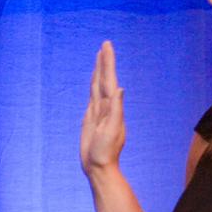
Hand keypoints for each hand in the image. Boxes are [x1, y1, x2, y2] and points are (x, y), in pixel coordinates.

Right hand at [80, 39, 125, 175]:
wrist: (98, 167)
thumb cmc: (106, 151)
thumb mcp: (113, 130)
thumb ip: (117, 109)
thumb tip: (120, 89)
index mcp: (112, 106)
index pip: (109, 79)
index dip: (108, 63)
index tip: (106, 47)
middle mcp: (106, 106)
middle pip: (104, 79)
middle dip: (104, 62)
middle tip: (105, 44)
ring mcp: (98, 111)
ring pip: (98, 86)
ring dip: (99, 71)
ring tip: (99, 57)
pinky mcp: (90, 118)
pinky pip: (92, 97)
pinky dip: (93, 86)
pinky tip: (94, 81)